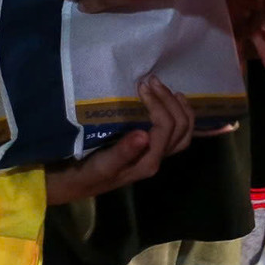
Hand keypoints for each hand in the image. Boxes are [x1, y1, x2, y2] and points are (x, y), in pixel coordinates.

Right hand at [43, 76, 194, 204]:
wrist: (80, 183)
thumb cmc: (89, 172)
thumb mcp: (103, 163)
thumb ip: (124, 151)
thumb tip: (144, 135)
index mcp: (148, 160)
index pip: (166, 127)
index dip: (158, 103)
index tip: (140, 86)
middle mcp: (158, 158)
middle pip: (180, 127)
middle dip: (170, 101)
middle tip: (152, 81)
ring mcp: (157, 155)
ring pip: (185, 133)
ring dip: (181, 109)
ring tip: (172, 90)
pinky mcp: (152, 151)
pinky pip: (178, 135)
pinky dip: (181, 117)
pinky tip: (172, 105)